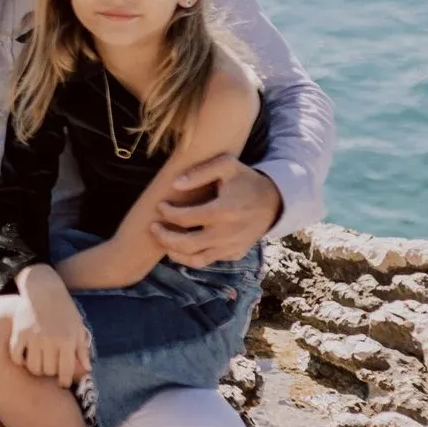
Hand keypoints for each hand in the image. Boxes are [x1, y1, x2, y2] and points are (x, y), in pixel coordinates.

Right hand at [9, 270, 92, 387]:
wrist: (44, 289)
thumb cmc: (64, 310)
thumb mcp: (78, 327)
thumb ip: (82, 350)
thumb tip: (87, 369)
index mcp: (67, 340)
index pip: (66, 371)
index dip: (65, 381)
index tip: (63, 383)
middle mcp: (50, 340)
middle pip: (48, 371)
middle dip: (51, 373)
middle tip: (52, 369)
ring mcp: (32, 337)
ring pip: (33, 367)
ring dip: (37, 369)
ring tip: (40, 364)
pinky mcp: (18, 332)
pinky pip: (16, 356)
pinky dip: (20, 361)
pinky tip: (25, 357)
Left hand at [153, 157, 282, 266]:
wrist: (274, 202)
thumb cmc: (246, 180)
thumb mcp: (227, 165)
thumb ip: (200, 172)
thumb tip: (175, 184)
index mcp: (223, 211)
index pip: (185, 218)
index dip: (168, 213)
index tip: (160, 206)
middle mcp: (227, 234)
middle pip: (186, 244)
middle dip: (164, 238)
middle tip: (153, 228)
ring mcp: (231, 247)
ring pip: (195, 260)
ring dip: (174, 253)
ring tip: (164, 241)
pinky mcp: (234, 253)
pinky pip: (208, 260)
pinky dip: (191, 257)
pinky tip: (182, 246)